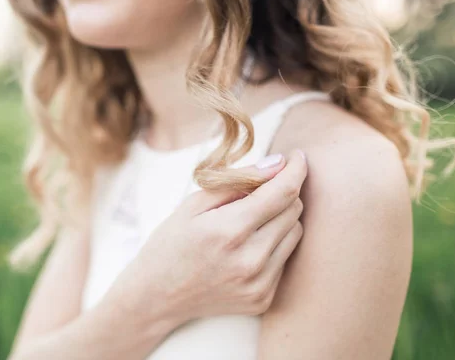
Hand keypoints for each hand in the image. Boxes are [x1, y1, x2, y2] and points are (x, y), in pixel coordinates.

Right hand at [111, 149, 306, 325]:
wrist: (156, 297)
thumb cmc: (171, 243)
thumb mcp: (194, 204)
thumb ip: (238, 180)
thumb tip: (278, 162)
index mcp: (228, 230)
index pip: (282, 192)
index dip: (295, 169)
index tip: (297, 156)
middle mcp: (250, 260)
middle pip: (293, 210)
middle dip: (283, 192)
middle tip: (261, 189)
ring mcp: (259, 283)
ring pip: (295, 233)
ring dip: (281, 218)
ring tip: (251, 220)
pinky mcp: (264, 298)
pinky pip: (286, 258)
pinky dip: (274, 244)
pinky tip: (248, 246)